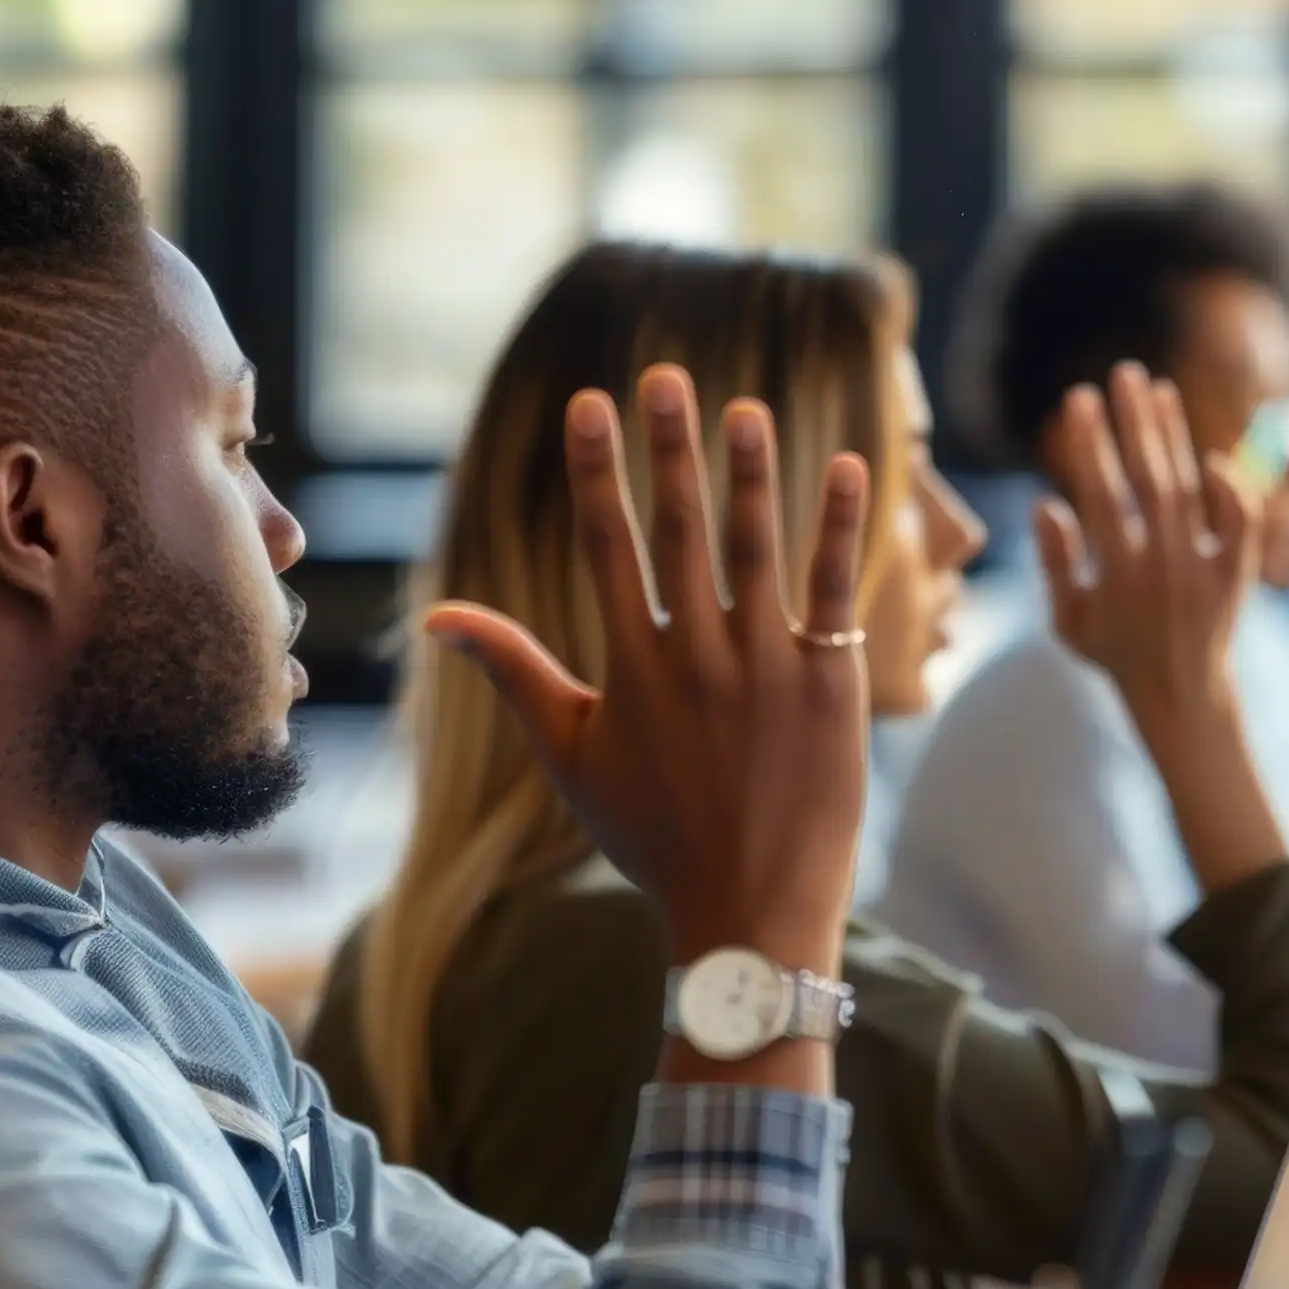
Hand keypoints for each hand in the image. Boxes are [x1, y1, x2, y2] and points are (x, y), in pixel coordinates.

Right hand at [425, 365, 869, 976]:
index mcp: (633, 670)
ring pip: (758, 550)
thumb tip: (437, 616)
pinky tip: (851, 466)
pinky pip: (837, 592)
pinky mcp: (830, 687)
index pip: (608, 547)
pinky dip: (842, 528)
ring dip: (752, 472)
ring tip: (746, 407)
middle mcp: (697, 660)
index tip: (591, 403)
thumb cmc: (654, 838)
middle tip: (663, 376)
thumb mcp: (570, 756)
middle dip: (668, 449)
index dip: (598, 470)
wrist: (750, 912)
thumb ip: (512, 673)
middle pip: (679, 532)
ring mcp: (767, 671)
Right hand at [1036, 363, 1256, 734]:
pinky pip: (1240, 519)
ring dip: (1175, 436)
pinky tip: (1209, 456)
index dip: (1089, 444)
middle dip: (1136, 422)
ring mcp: (1204, 568)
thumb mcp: (1069, 621)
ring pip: (1192, 488)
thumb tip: (1045, 504)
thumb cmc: (1115, 655)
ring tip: (1160, 390)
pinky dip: (1230, 486)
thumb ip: (1056, 564)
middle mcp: (1165, 566)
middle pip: (1152, 478)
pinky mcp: (1236, 574)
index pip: (1102, 493)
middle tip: (1125, 372)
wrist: (1182, 698)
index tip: (1078, 398)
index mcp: (1118, 575)